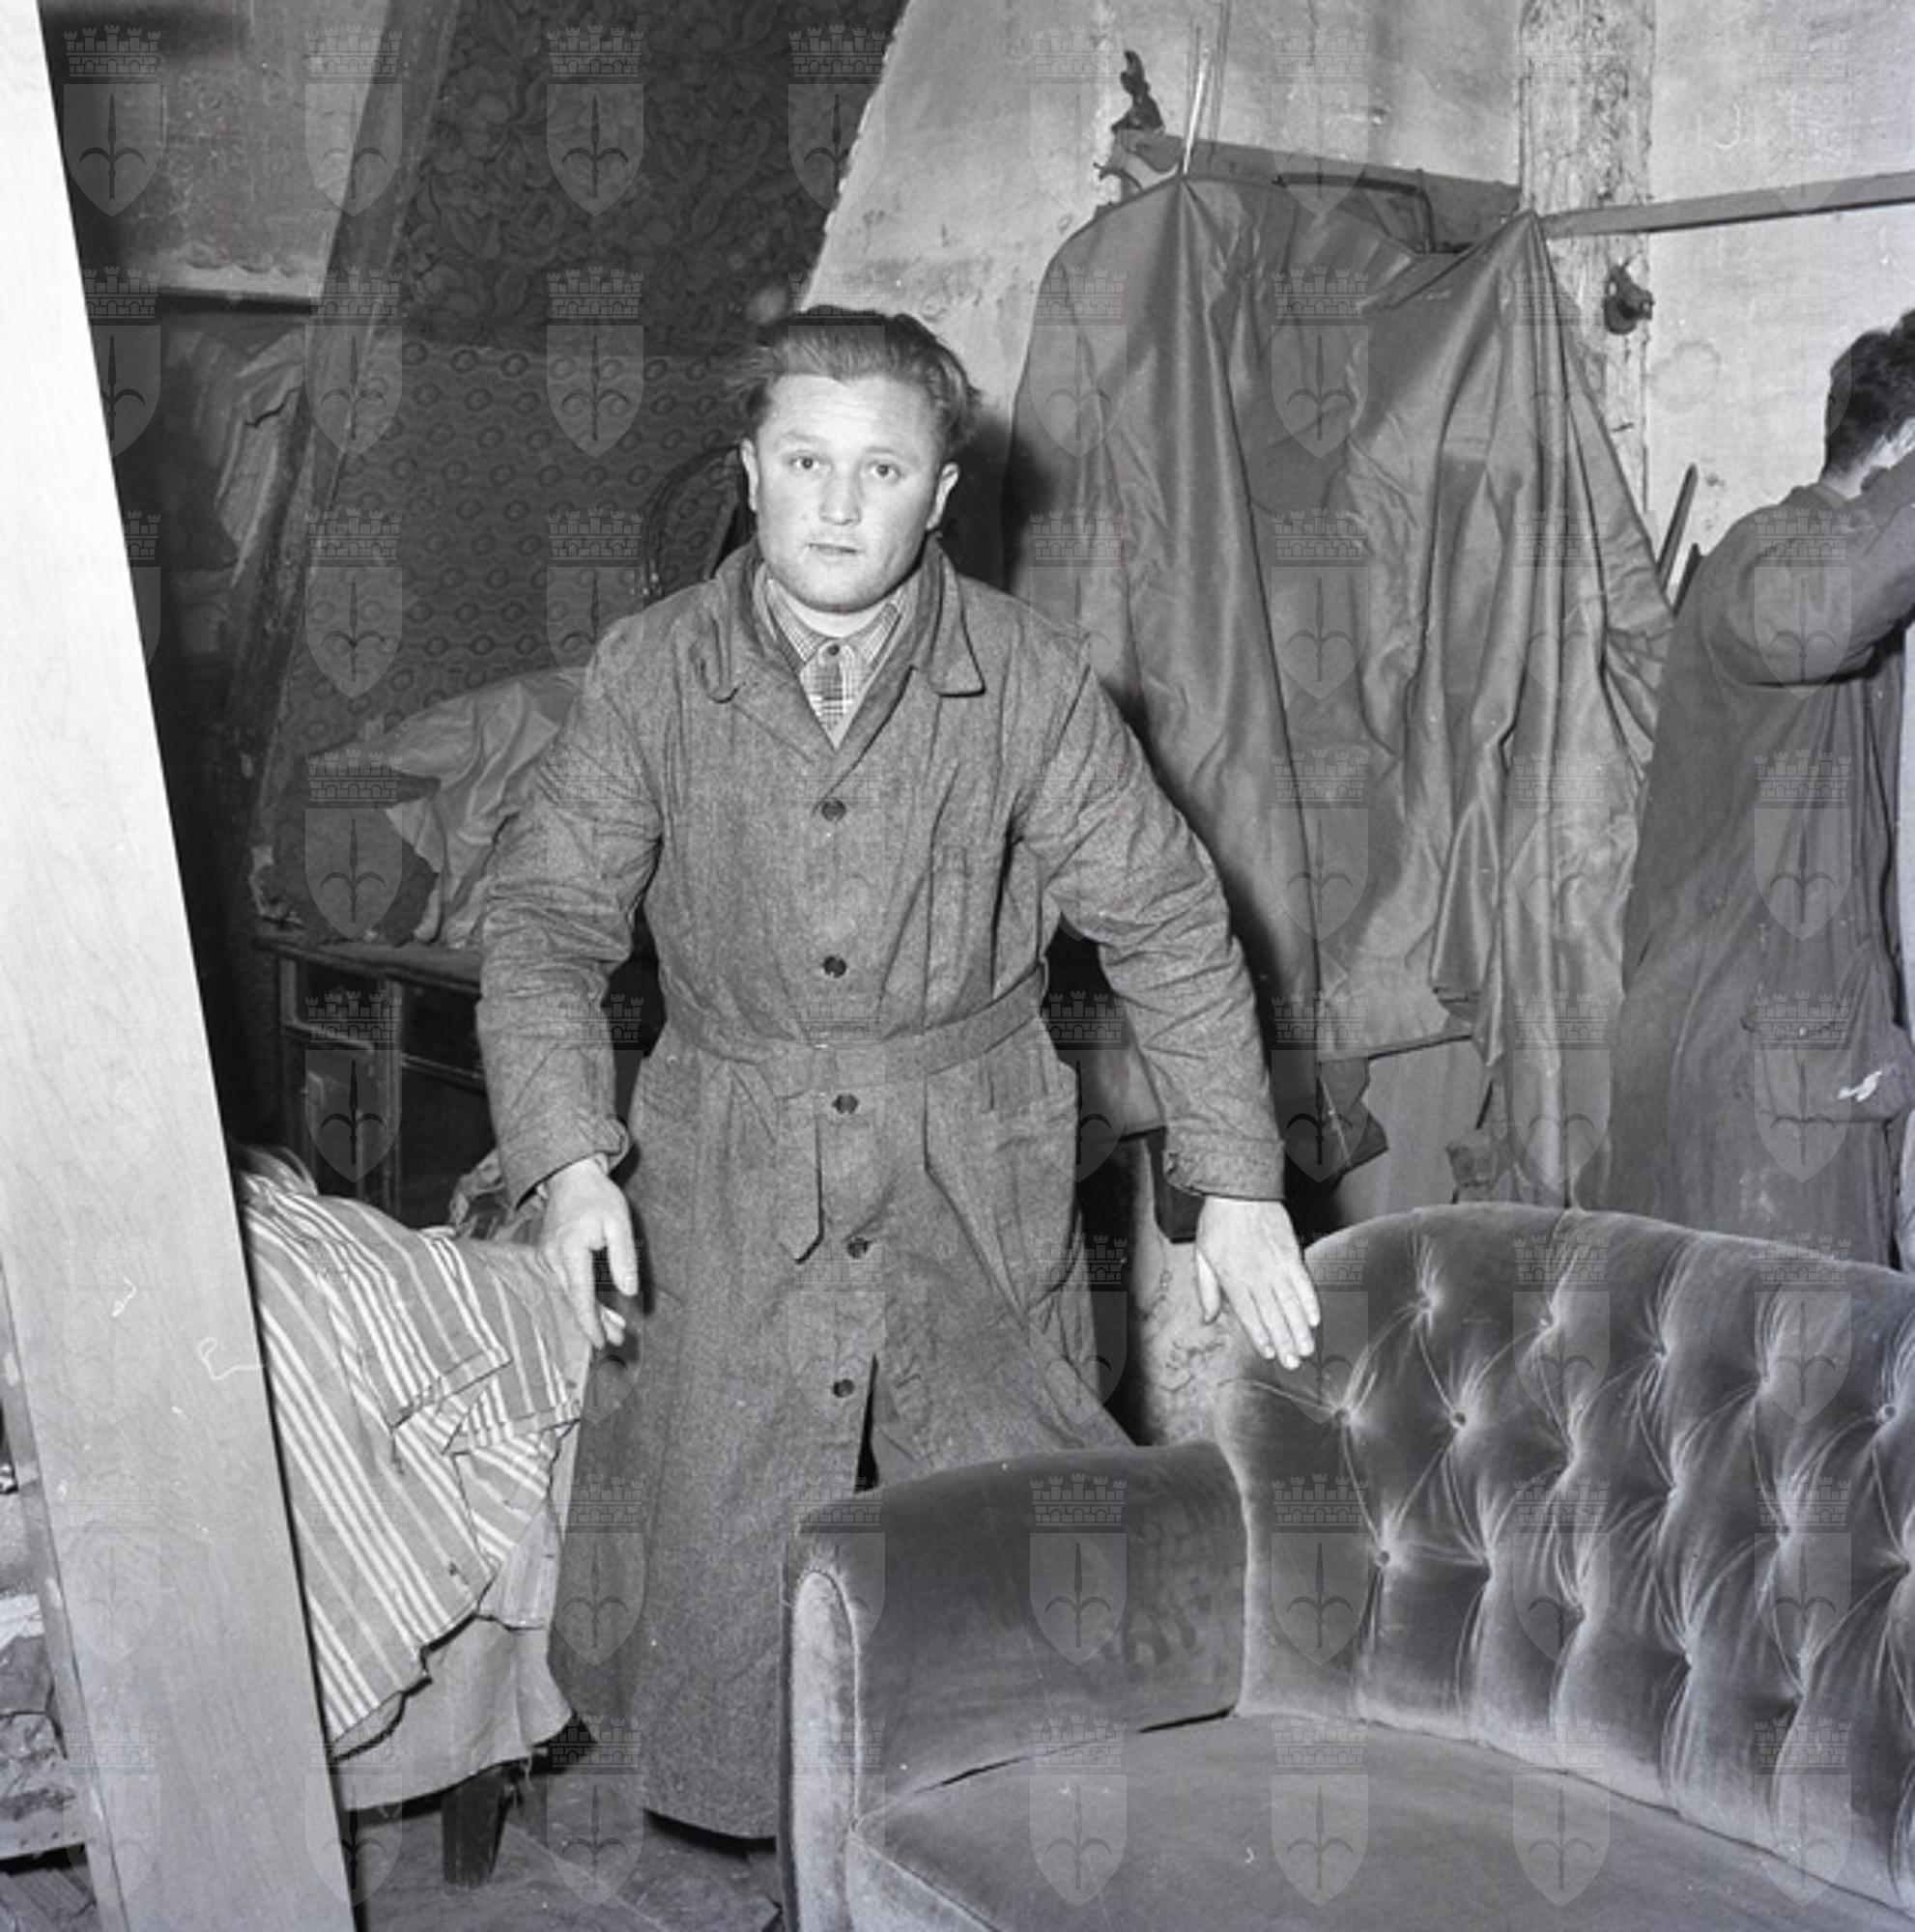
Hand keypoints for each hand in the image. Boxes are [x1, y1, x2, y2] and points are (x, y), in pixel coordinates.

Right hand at [537, 1158, 638, 1351]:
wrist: (570, 1177)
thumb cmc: (596, 1197)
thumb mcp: (619, 1221)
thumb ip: (623, 1257)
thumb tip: (628, 1291)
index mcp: (569, 1249)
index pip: (579, 1294)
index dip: (590, 1322)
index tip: (600, 1341)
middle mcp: (552, 1258)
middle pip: (574, 1300)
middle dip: (595, 1323)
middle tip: (617, 1340)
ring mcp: (548, 1259)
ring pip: (570, 1295)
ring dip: (591, 1314)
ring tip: (614, 1330)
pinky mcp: (550, 1259)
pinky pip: (566, 1285)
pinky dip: (583, 1299)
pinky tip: (600, 1312)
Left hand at [1193, 1195, 1318, 1368]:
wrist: (1239, 1191)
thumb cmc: (1219, 1221)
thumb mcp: (1202, 1256)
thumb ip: (1207, 1290)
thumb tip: (1207, 1317)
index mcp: (1233, 1279)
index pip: (1249, 1316)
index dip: (1260, 1336)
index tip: (1269, 1353)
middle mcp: (1256, 1276)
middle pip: (1272, 1316)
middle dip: (1283, 1342)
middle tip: (1293, 1363)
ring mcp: (1276, 1266)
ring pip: (1290, 1304)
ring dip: (1299, 1329)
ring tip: (1306, 1348)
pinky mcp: (1291, 1253)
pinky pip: (1304, 1283)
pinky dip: (1310, 1301)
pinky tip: (1315, 1317)